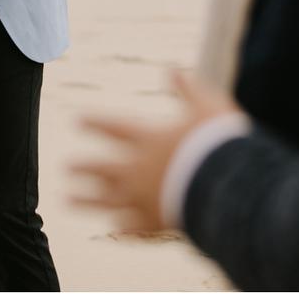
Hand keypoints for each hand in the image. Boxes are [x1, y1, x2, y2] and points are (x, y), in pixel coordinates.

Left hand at [70, 71, 238, 233]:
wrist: (233, 190)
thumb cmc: (221, 143)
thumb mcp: (208, 107)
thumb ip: (189, 89)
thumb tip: (172, 68)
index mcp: (148, 139)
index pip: (114, 128)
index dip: (95, 123)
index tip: (76, 121)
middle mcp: (139, 170)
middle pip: (102, 168)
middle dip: (83, 167)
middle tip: (65, 166)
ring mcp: (145, 199)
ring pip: (107, 200)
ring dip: (85, 200)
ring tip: (66, 200)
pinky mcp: (158, 223)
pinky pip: (135, 227)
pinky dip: (124, 227)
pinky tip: (115, 229)